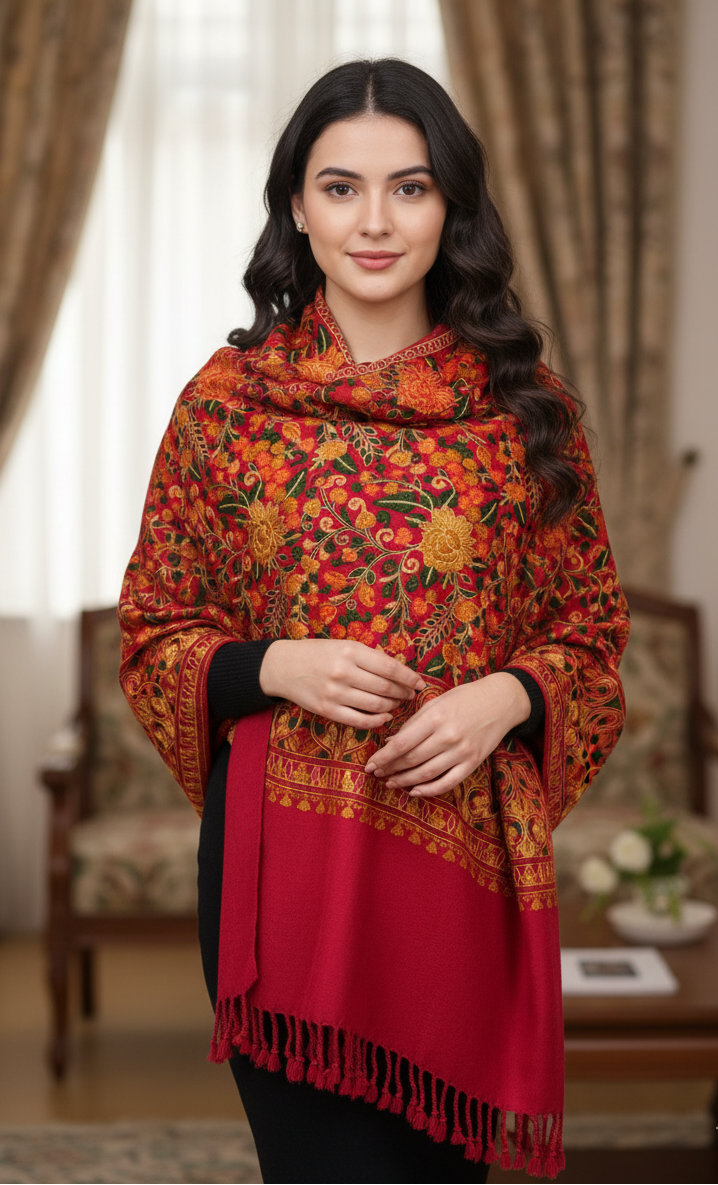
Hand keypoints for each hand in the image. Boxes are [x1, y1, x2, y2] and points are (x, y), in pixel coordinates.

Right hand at [259, 639, 425, 729]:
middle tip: (410, 695)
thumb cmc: (319, 653)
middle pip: (385, 688)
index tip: (419, 683)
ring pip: (376, 706)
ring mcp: (335, 693)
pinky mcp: (327, 710)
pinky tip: (385, 717)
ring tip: (397, 704)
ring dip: (392, 707)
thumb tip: (401, 672)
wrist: (284, 667)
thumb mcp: (344, 646)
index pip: (389, 667)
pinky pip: (359, 720)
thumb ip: (370, 658)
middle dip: (403, 693)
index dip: (409, 677)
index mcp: (350, 652)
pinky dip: (377, 721)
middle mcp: (344, 672)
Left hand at [364, 673, 531, 797]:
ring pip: (426, 774)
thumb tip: (391, 742)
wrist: (500, 701)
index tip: (370, 764)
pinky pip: (447, 783)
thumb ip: (413, 723)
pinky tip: (414, 791)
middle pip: (412, 760)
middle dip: (390, 769)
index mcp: (436, 717)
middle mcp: (448, 736)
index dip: (383, 757)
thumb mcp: (436, 702)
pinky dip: (429, 790)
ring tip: (390, 783)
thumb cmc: (464, 698)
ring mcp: (462, 752)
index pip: (402, 743)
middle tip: (377, 774)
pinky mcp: (473, 763)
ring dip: (405, 781)